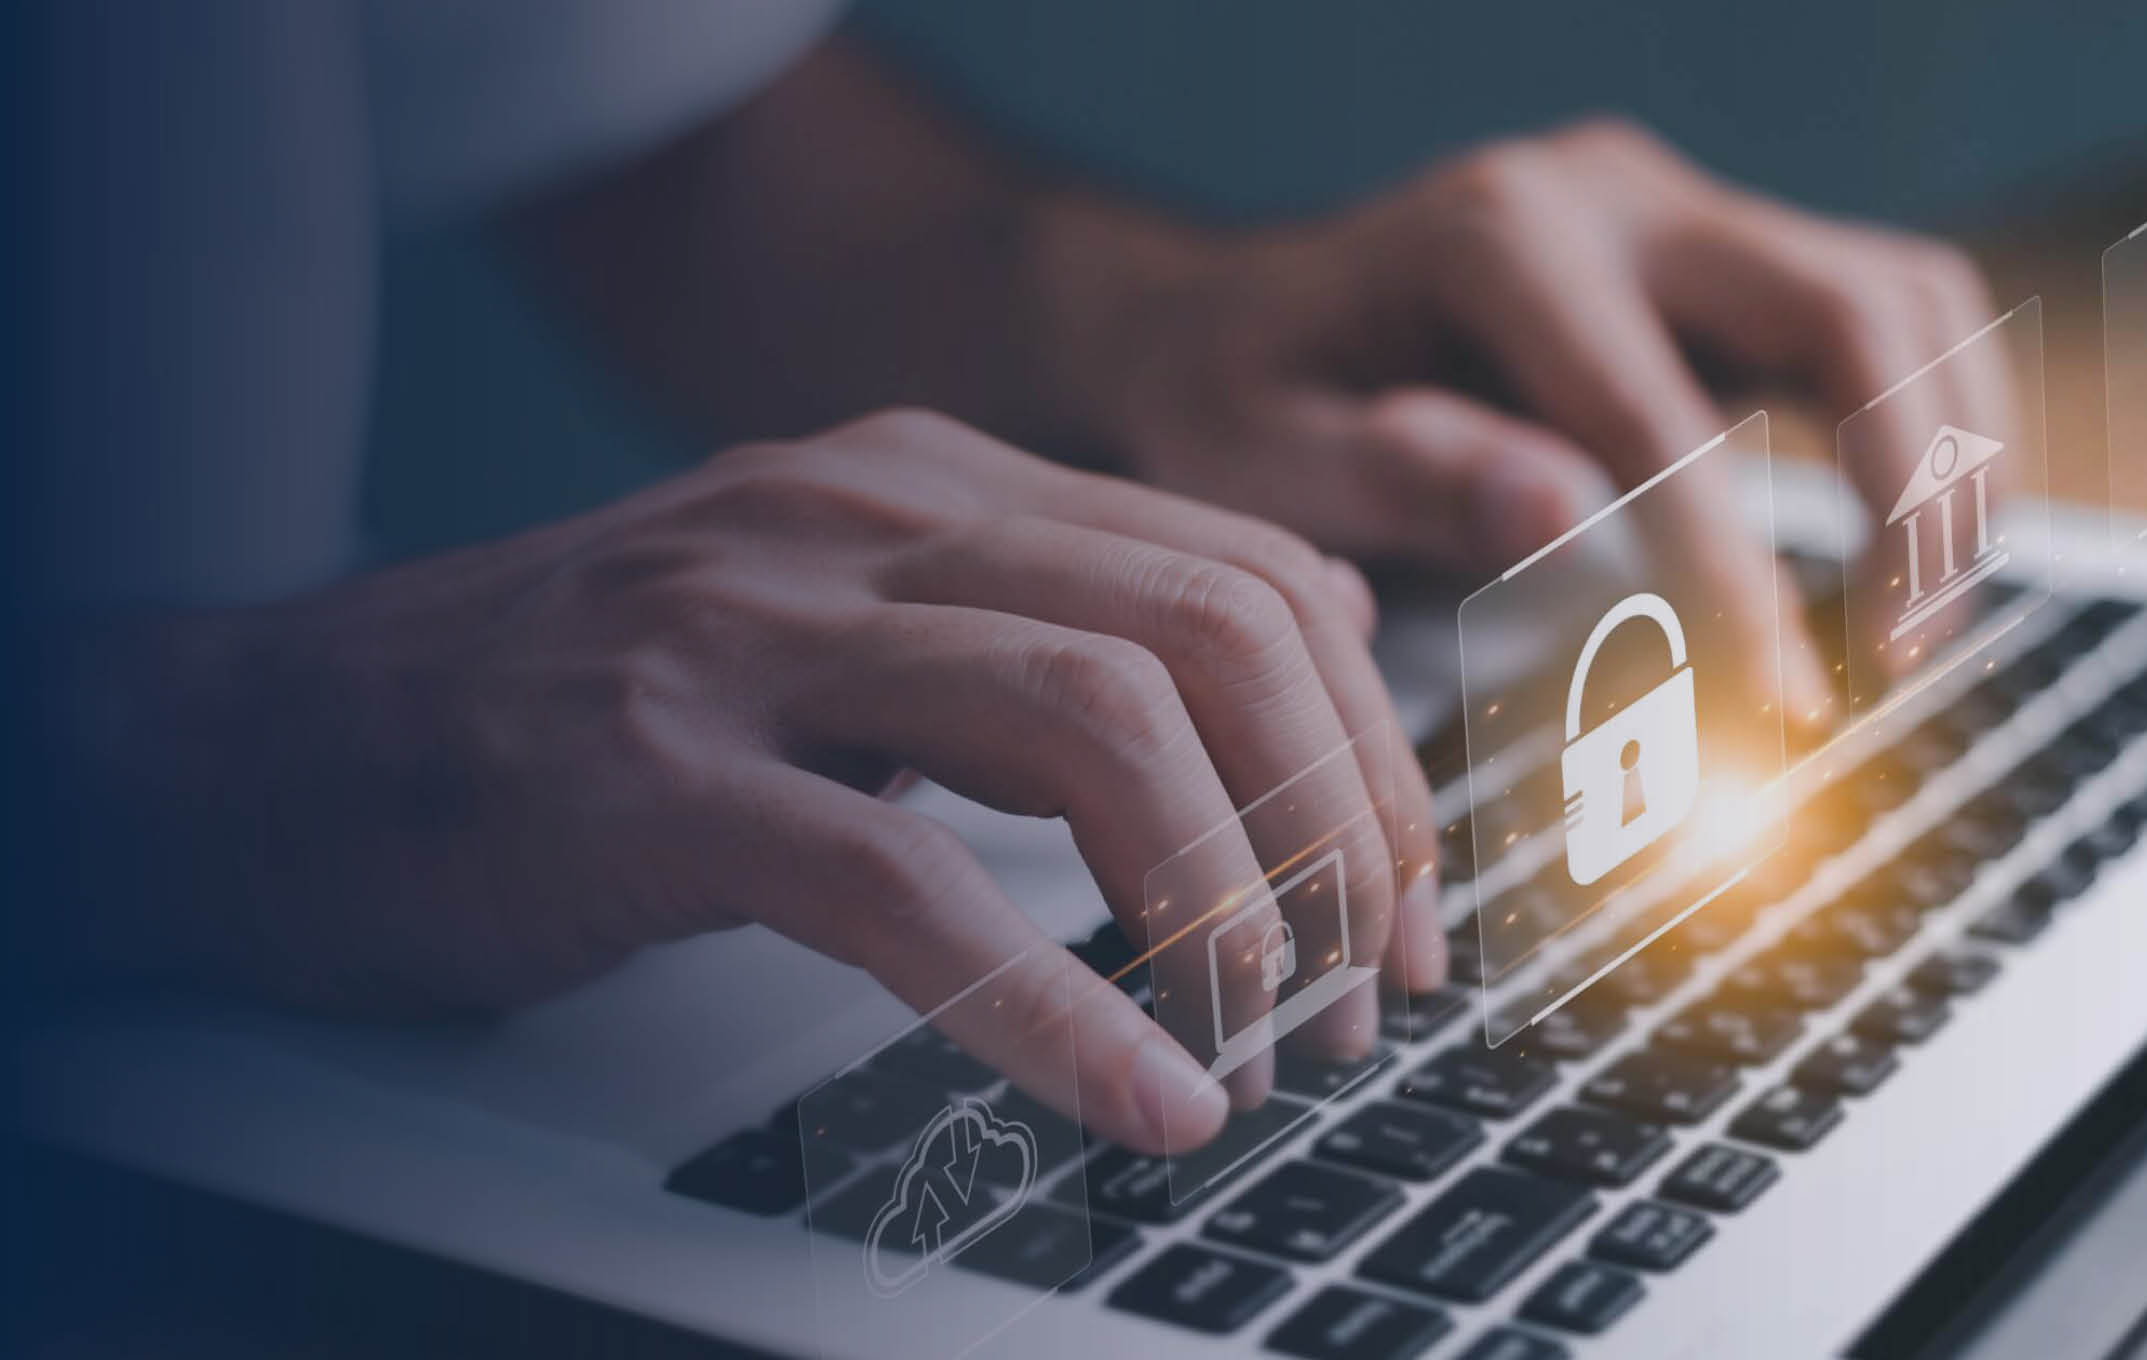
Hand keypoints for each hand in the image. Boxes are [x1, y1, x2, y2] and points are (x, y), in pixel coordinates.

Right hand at [62, 410, 1442, 1154]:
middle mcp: (862, 519)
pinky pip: (910, 891)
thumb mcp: (835, 636)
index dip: (1371, 750)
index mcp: (933, 482)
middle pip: (1216, 636)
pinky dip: (1057, 1010)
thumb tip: (1264, 764)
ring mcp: (753, 634)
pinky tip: (1139, 1100)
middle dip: (1339, 830)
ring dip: (1228, 908)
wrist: (273, 746)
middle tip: (1358, 994)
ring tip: (1262, 1043)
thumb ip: (1025, 657)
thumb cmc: (577, 719)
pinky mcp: (653, 777)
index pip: (1251, 576)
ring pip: (1099, 727)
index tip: (1407, 904)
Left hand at [1040, 118, 2006, 720]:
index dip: (1739, 575)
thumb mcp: (1258, 454)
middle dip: (1913, 486)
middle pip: (1856, 304)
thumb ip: (1399, 477)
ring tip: (1917, 625)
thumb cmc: (1231, 399)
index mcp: (1500, 236)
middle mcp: (1616, 195)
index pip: (1666, 419)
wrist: (1229, 315)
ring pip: (1909, 294)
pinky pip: (1890, 316)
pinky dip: (1936, 428)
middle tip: (1898, 658)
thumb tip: (1568, 514)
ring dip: (1954, 456)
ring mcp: (1683, 214)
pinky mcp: (1723, 261)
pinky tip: (1905, 553)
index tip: (1782, 711)